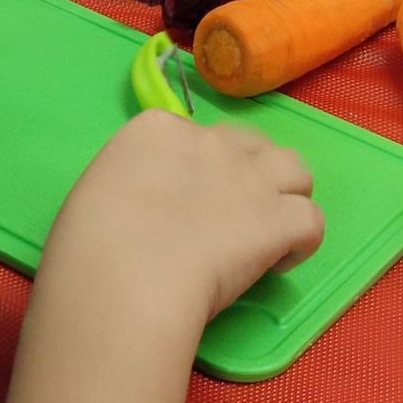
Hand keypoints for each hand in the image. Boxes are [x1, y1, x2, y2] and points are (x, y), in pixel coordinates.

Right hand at [5, 112, 323, 402]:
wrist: (123, 273)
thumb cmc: (90, 241)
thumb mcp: (99, 190)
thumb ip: (132, 183)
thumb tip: (146, 206)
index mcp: (157, 129)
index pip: (193, 135)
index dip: (195, 170)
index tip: (183, 203)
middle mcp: (210, 142)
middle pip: (249, 144)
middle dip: (246, 172)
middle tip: (229, 213)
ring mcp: (249, 179)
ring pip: (295, 169)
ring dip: (286, 194)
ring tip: (267, 229)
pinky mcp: (277, 220)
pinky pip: (312, 220)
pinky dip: (301, 241)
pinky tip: (276, 262)